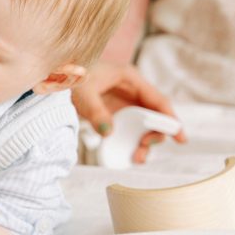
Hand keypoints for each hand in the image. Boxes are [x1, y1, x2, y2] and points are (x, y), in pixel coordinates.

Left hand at [71, 62, 187, 163]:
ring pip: (142, 126)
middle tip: (143, 149)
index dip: (171, 119)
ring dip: (143, 143)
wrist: (53, 78)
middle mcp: (130, 91)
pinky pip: (129, 130)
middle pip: (153, 116)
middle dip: (154, 136)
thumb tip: (108, 132)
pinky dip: (130, 142)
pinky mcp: (113, 114)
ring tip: (135, 158)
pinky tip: (126, 154)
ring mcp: (122, 104)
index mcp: (129, 79)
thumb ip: (94, 111)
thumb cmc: (69, 77)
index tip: (181, 138)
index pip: (158, 100)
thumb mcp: (82, 92)